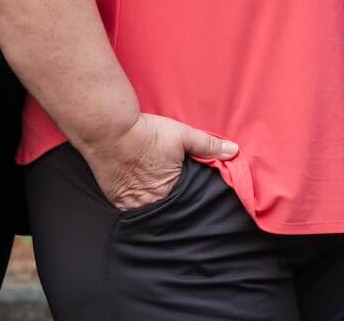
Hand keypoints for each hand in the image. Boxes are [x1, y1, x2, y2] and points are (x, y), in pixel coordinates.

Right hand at [81, 112, 237, 211]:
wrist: (109, 130)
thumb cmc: (147, 133)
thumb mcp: (182, 135)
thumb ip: (208, 145)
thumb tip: (234, 150)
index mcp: (171, 192)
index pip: (186, 204)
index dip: (188, 199)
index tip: (188, 194)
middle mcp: (151, 204)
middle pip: (167, 210)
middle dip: (171, 206)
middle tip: (171, 195)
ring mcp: (131, 205)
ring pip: (148, 212)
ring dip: (153, 205)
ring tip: (154, 194)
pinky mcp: (115, 201)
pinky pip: (130, 209)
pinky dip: (135, 203)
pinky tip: (138, 192)